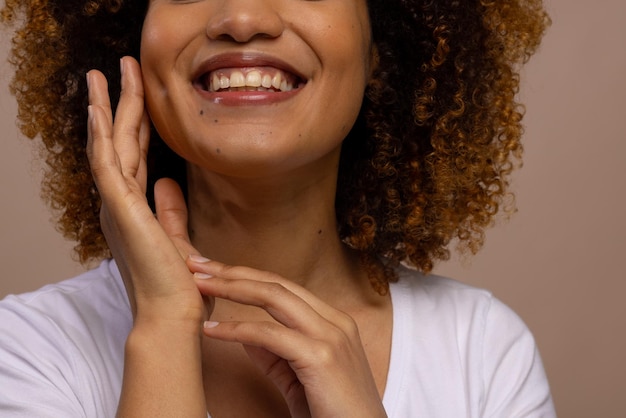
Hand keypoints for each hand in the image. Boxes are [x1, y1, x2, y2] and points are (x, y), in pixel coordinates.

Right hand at [86, 57, 206, 323]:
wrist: (174, 316)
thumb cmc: (177, 286)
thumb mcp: (177, 240)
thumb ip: (170, 210)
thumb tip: (168, 181)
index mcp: (133, 210)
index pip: (134, 156)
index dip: (135, 123)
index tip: (139, 96)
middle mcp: (119, 204)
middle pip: (118, 143)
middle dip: (119, 103)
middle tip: (120, 67)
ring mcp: (116, 206)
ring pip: (108, 145)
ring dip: (106, 108)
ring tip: (101, 74)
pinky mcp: (120, 210)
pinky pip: (106, 164)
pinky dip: (101, 135)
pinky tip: (98, 109)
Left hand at [187, 257, 387, 417]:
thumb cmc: (334, 415)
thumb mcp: (301, 379)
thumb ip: (276, 355)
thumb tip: (244, 336)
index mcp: (333, 322)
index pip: (284, 287)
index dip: (246, 276)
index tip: (213, 271)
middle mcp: (335, 321)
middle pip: (276, 284)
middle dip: (233, 271)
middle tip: (196, 264)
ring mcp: (330, 337)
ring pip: (274, 298)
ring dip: (231, 287)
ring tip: (198, 286)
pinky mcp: (321, 358)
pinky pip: (270, 335)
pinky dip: (236, 329)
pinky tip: (211, 329)